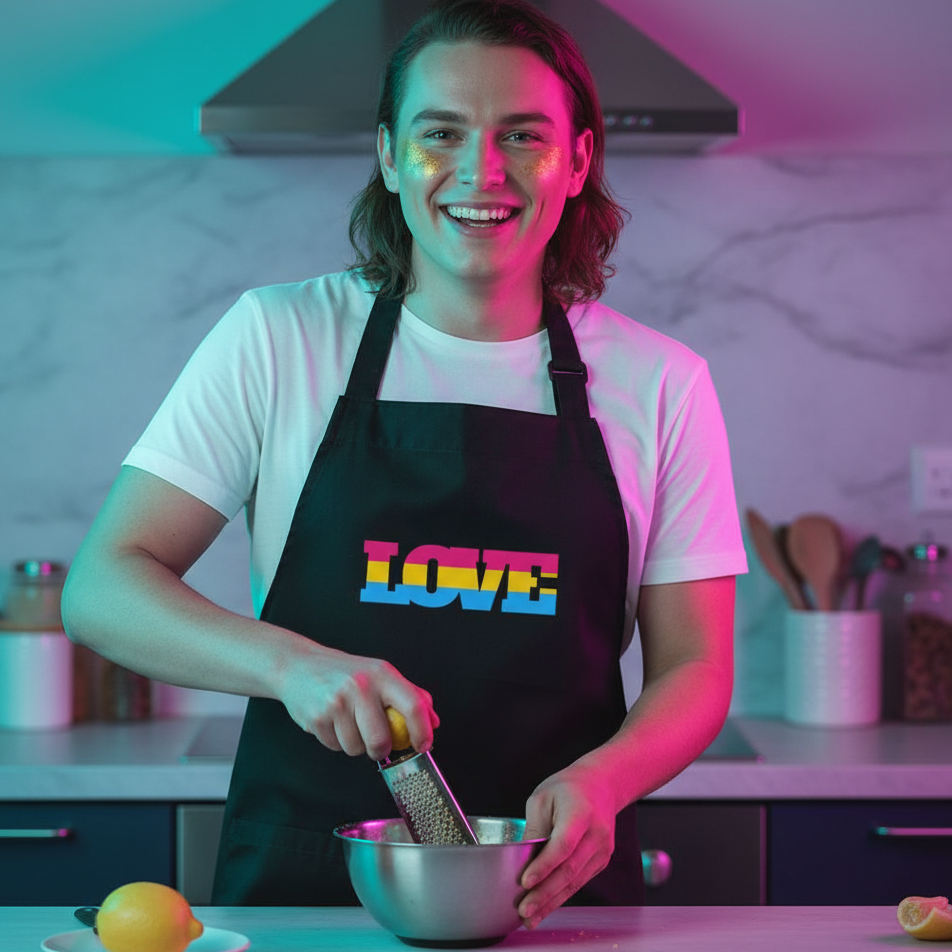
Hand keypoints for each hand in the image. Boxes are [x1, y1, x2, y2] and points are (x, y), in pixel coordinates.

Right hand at [277, 641, 437, 759]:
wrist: (300, 666)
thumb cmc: (345, 672)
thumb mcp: (380, 674)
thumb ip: (411, 695)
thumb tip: (433, 720)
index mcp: (382, 674)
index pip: (413, 706)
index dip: (422, 731)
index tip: (423, 745)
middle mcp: (361, 686)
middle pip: (382, 739)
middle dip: (382, 750)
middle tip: (379, 743)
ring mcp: (337, 702)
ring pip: (357, 749)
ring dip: (356, 745)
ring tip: (349, 723)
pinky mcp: (317, 718)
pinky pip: (336, 747)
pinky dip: (337, 741)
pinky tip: (333, 722)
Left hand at [517, 762, 617, 929]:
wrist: (602, 785)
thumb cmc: (568, 788)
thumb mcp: (543, 798)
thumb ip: (534, 828)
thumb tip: (521, 859)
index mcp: (580, 813)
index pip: (562, 845)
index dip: (544, 866)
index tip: (525, 881)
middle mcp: (596, 834)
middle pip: (569, 869)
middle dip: (545, 893)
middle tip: (524, 909)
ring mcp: (602, 850)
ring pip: (575, 881)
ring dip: (552, 901)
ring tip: (530, 917)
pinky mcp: (601, 861)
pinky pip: (579, 881)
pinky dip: (561, 896)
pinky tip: (545, 907)